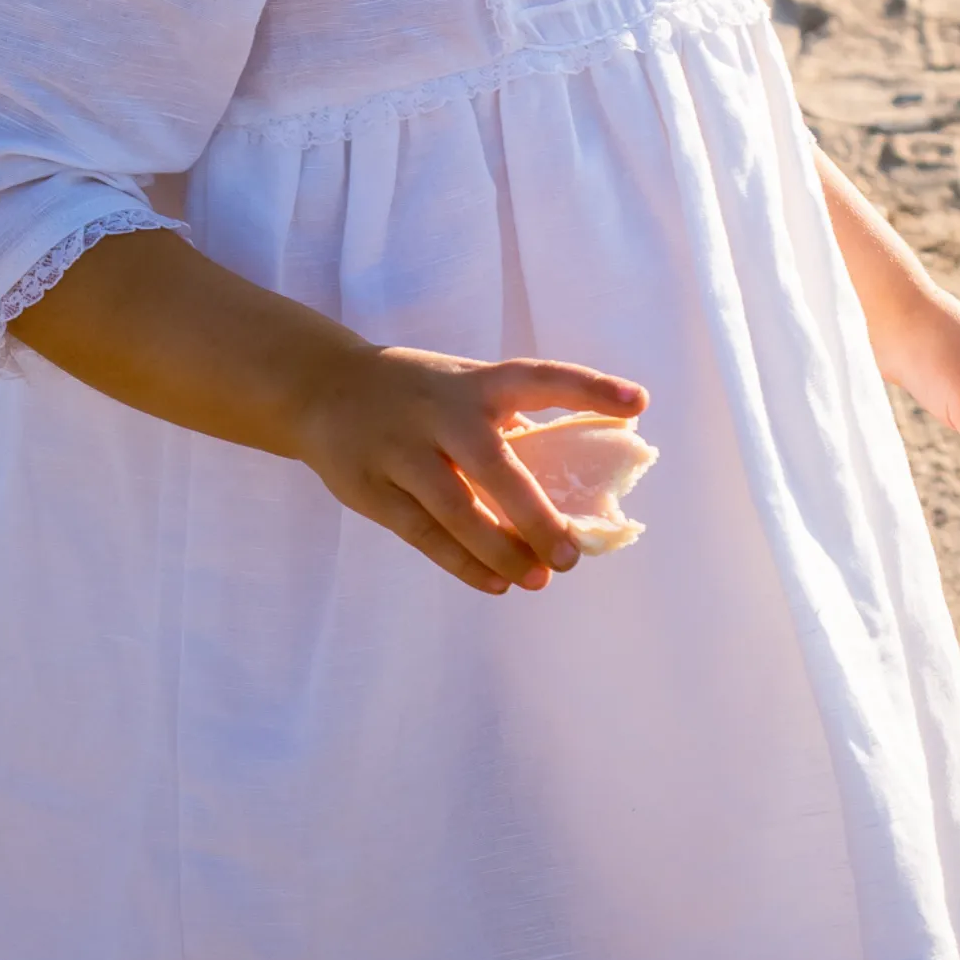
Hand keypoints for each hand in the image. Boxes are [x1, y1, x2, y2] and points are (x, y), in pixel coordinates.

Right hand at [294, 345, 648, 593]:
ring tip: (536, 578)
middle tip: (569, 556)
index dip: (589, 388)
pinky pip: (423, 534)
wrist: (322, 388)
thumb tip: (577, 486)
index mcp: (475, 383)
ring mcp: (401, 451)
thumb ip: (510, 426)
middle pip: (494, 466)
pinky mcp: (371, 488)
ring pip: (455, 510)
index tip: (638, 403)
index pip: (540, 378)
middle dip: (534, 515)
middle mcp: (440, 413)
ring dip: (499, 549)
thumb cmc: (417, 394)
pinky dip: (462, 562)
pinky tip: (496, 581)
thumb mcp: (463, 386)